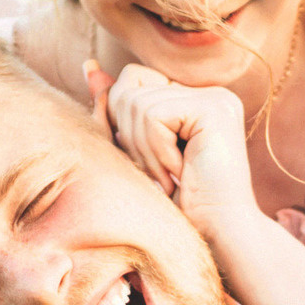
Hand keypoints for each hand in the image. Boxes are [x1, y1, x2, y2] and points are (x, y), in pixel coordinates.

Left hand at [84, 61, 257, 236]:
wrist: (216, 236)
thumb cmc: (174, 206)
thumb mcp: (131, 153)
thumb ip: (113, 111)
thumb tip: (88, 67)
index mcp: (191, 98)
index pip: (131, 79)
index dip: (120, 120)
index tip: (145, 161)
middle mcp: (207, 91)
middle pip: (130, 84)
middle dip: (129, 135)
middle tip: (158, 173)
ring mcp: (215, 97)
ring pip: (138, 102)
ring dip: (143, 150)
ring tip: (169, 177)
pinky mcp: (214, 109)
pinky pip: (153, 115)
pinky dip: (155, 150)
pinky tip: (179, 173)